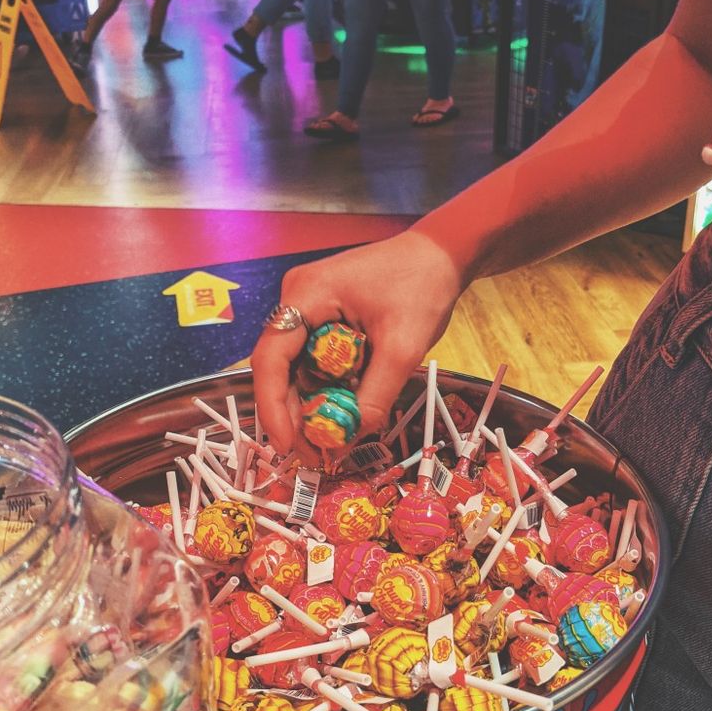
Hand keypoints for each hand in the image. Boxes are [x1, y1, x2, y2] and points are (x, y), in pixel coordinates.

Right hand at [252, 229, 465, 452]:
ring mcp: (309, 308)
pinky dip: (326, 390)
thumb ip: (374, 396)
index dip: (272, 407)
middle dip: (293, 415)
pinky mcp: (324, 317)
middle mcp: (297, 300)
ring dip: (311, 406)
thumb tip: (348, 442)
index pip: (269, 359)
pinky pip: (315, 361)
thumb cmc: (422, 287)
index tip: (287, 446)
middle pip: (279, 369)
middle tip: (312, 456)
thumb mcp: (402, 348)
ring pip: (298, 369)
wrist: (442, 254)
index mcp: (305, 296)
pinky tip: (340, 417)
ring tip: (328, 444)